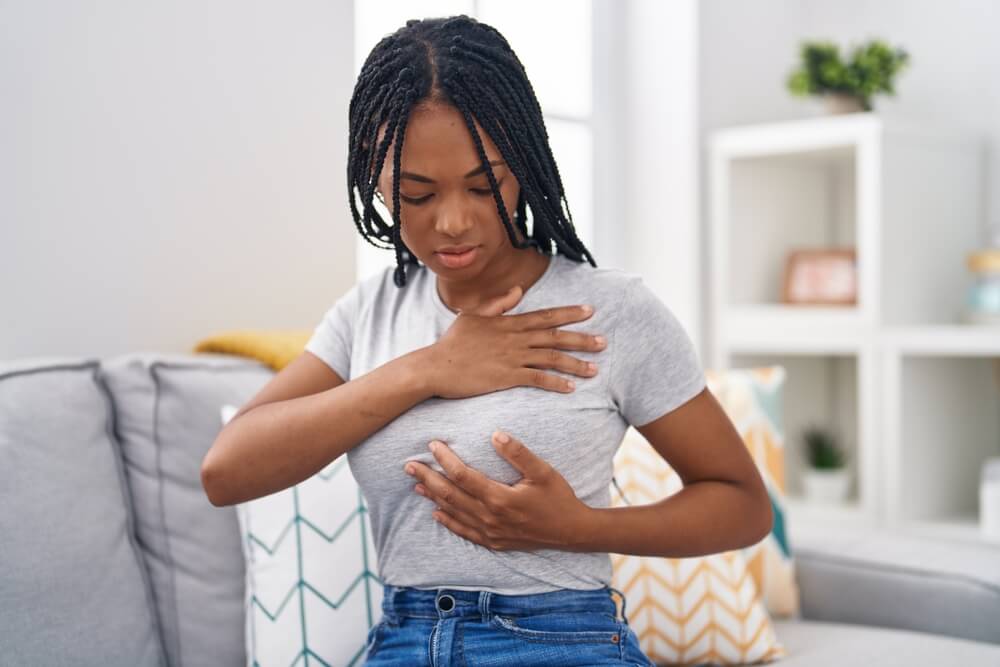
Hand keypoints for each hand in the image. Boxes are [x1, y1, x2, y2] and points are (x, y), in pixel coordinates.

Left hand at [403, 431, 592, 551]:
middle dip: (428, 478)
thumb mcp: (543, 471)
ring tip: (416, 485)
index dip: (445, 459)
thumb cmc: (558, 498)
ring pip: (454, 513)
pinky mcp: (494, 542)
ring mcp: (490, 533)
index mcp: (500, 499)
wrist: (572, 532)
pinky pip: (464, 532)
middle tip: (408, 465)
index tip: (432, 444)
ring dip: (433, 497)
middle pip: (450, 495)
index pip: (463, 476)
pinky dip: (448, 521)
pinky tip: (436, 513)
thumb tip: (495, 434)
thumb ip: (519, 453)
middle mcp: (490, 518)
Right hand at [425, 285, 606, 398]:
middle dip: (581, 339)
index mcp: (508, 322)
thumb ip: (498, 304)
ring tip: (594, 369)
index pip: (545, 315)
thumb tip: (517, 290)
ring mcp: (512, 357)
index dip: (569, 313)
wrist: (435, 366)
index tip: (590, 311)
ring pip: (551, 358)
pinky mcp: (506, 377)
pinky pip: (537, 379)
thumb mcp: (474, 316)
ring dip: (575, 364)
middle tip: (603, 342)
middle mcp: (515, 338)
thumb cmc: (452, 343)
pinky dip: (556, 383)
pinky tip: (570, 387)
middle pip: (555, 336)